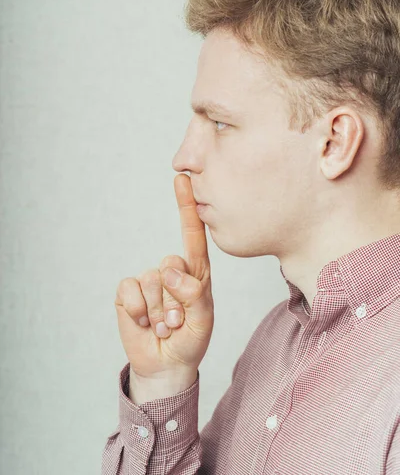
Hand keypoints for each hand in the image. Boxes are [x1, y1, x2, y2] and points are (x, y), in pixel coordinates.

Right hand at [114, 173, 213, 379]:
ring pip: (152, 282)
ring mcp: (149, 281)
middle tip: (179, 321)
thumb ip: (194, 292)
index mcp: (195, 272)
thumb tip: (168, 270)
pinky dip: (139, 311)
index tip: (184, 179)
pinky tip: (145, 323)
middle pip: (171, 264)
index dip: (187, 206)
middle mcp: (172, 271)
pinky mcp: (128, 293)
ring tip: (165, 325)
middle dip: (176, 300)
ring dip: (160, 312)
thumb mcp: (203, 318)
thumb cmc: (190, 339)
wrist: (166, 365)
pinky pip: (131, 291)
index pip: (192, 234)